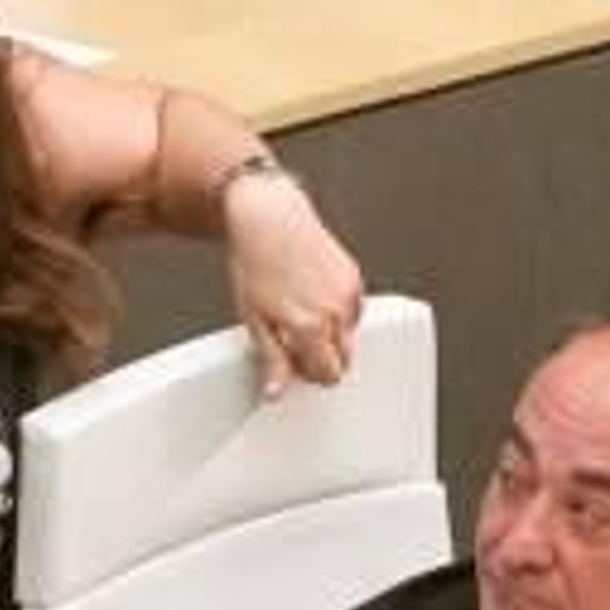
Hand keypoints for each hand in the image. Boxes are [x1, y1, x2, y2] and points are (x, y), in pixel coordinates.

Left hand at [223, 172, 363, 399]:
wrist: (269, 217)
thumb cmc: (256, 262)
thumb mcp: (254, 318)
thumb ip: (271, 360)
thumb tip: (275, 392)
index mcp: (309, 326)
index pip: (327, 375)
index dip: (309, 375)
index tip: (294, 366)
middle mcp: (335, 310)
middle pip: (344, 360)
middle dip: (323, 359)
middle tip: (294, 343)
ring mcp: (348, 293)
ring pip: (351, 337)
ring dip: (332, 337)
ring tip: (303, 316)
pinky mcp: (354, 277)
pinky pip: (354, 312)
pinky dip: (339, 314)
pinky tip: (314, 298)